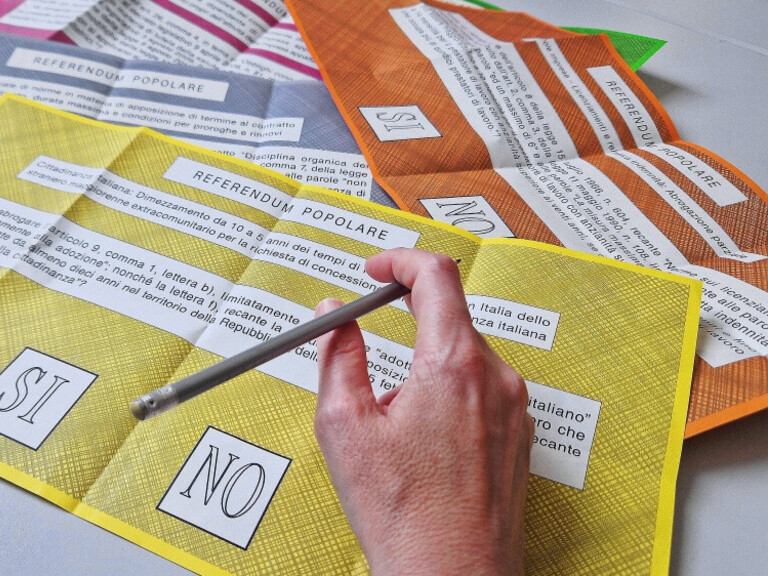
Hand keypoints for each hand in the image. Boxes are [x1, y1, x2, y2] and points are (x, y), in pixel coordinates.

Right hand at [314, 248, 531, 575]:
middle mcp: (495, 378)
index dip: (400, 261)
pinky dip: (448, 396)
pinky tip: (425, 444)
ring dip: (426, 369)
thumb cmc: (407, 516)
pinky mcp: (520, 435)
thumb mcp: (345, 427)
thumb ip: (337, 356)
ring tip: (396, 426)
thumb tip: (333, 318)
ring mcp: (514, 408)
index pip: (436, 275)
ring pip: (464, 358)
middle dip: (405, 328)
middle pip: (450, 318)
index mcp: (453, 365)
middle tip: (368, 359)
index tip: (377, 270)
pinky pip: (481, 391)